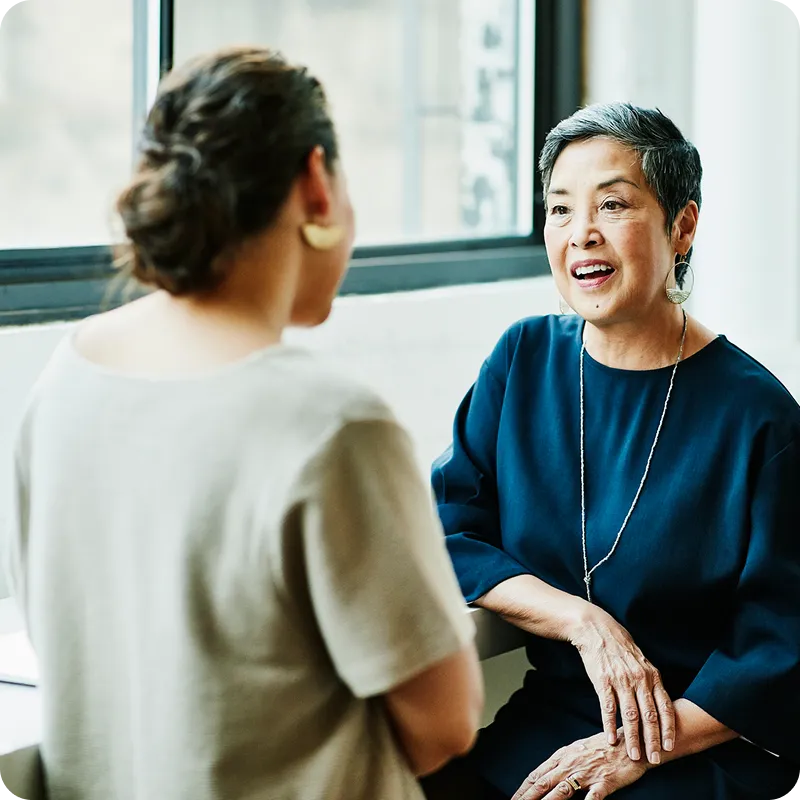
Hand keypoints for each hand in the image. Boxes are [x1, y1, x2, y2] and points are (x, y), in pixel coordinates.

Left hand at [511, 732, 648, 799]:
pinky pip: (593, 796)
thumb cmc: (604, 747)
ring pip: (562, 790)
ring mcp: (588, 773)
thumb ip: (562, 762)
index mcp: (564, 756)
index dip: (524, 787)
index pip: (538, 773)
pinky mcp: (605, 781)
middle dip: (527, 796)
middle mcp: (572, 764)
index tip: (514, 797)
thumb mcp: (578, 750)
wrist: (631, 742)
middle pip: (544, 782)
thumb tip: (545, 774)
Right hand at [570, 606, 674, 763]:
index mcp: (652, 676)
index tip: (669, 747)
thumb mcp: (642, 663)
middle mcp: (639, 679)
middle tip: (654, 759)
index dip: (668, 728)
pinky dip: (610, 725)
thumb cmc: (621, 649)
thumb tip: (660, 707)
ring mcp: (621, 680)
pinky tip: (611, 738)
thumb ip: (651, 683)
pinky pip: (608, 708)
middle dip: (653, 740)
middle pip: (649, 715)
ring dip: (632, 738)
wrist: (597, 630)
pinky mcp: (603, 681)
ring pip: (630, 715)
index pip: (665, 707)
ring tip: (634, 755)